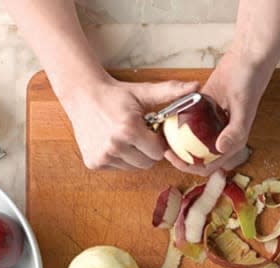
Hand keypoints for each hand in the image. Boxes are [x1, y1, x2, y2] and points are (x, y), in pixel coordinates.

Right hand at [62, 76, 198, 169]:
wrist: (82, 94)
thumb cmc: (116, 94)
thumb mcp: (144, 92)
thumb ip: (171, 91)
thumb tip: (197, 86)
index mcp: (129, 129)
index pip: (158, 152)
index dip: (158, 141)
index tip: (151, 130)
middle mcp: (114, 145)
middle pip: (147, 163)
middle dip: (147, 150)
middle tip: (139, 134)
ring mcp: (103, 156)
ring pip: (133, 167)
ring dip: (134, 155)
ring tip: (126, 137)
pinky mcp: (93, 163)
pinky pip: (118, 168)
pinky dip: (120, 159)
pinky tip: (113, 142)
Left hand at [165, 51, 274, 175]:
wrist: (247, 58)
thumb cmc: (249, 82)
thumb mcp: (243, 107)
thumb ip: (236, 131)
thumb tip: (221, 148)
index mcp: (233, 140)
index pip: (211, 165)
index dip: (191, 167)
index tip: (174, 158)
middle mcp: (222, 134)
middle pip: (199, 156)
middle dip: (181, 157)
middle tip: (164, 149)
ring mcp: (213, 122)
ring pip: (193, 140)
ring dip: (180, 142)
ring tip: (163, 137)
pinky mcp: (206, 108)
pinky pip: (191, 120)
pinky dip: (180, 122)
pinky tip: (168, 118)